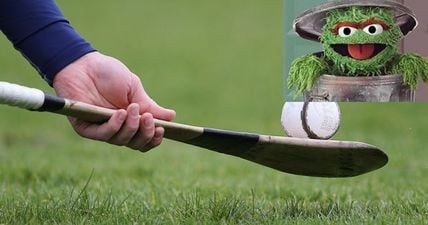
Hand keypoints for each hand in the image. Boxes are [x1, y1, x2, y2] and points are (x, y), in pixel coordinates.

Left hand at [52, 51, 175, 151]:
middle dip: (146, 133)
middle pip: (136, 144)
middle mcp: (118, 129)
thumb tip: (171, 116)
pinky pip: (103, 135)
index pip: (145, 139)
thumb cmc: (109, 74)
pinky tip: (120, 113)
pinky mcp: (85, 128)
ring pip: (121, 140)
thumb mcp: (134, 89)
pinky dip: (115, 126)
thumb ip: (150, 106)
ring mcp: (102, 129)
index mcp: (131, 121)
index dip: (154, 138)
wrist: (83, 64)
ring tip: (133, 109)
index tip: (162, 129)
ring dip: (131, 127)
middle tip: (148, 118)